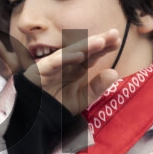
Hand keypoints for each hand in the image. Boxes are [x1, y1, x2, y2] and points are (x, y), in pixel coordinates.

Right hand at [0, 29, 122, 115]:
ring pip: (70, 53)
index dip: (104, 47)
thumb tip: (115, 72)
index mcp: (76, 68)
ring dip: (84, 46)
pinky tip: (79, 55)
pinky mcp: (40, 70)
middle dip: (98, 42)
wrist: (34, 118)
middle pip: (83, 50)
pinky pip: (53, 62)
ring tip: (100, 41)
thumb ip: (97, 87)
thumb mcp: (82, 99)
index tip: (118, 41)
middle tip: (114, 34)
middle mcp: (65, 64)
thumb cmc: (57, 106)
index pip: (92, 55)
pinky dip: (65, 58)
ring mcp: (53, 66)